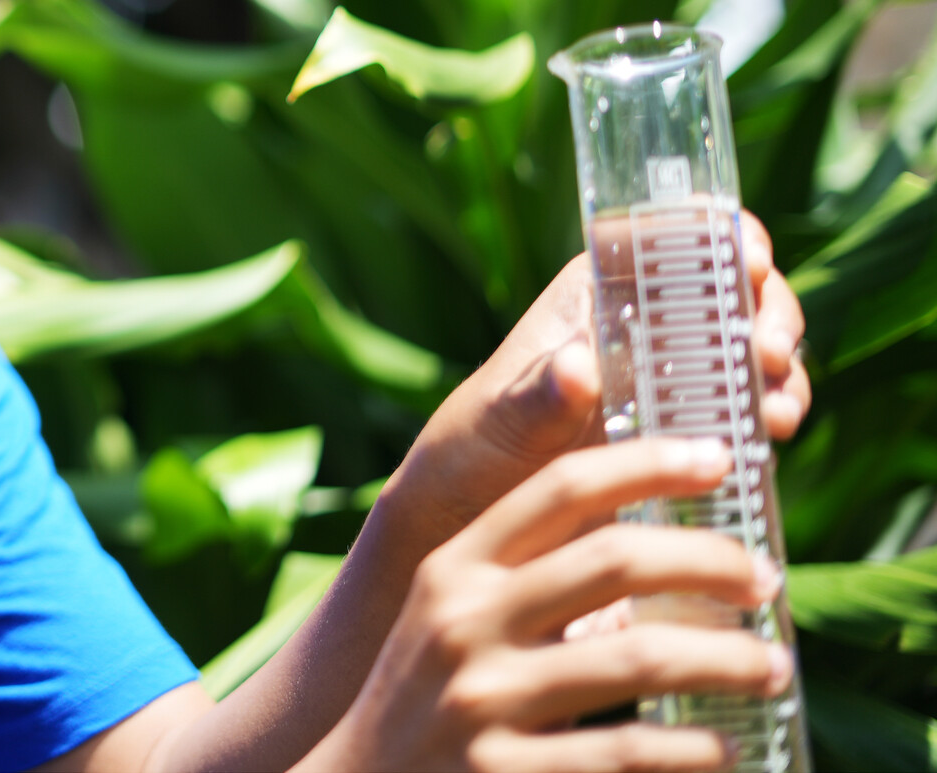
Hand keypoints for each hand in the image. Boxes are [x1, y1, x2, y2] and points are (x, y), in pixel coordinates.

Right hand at [304, 438, 791, 772]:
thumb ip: (523, 571)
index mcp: (455, 567)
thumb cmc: (429, 692)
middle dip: (711, 561)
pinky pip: (627, 752)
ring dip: (729, 659)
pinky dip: (695, 751)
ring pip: (640, 657)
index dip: (646, 462)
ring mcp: (483, 700)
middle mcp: (464, 621)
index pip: (559, 487)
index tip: (718, 458)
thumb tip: (651, 533)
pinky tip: (725, 748)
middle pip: (614, 559)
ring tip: (772, 667)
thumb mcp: (451, 614)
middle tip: (763, 579)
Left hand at [383, 210, 809, 550]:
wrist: (475, 520)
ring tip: (775, 413)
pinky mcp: (694, 431)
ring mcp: (676, 377)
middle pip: (734, 292)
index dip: (722, 234)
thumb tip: (576, 367)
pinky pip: (752, 409)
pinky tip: (771, 438)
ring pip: (754, 350)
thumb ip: (537, 398)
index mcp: (597, 293)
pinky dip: (773, 414)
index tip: (748, 259)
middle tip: (770, 353)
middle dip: (770, 312)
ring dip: (782, 372)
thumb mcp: (500, 421)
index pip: (673, 237)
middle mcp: (645, 326)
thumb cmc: (475, 450)